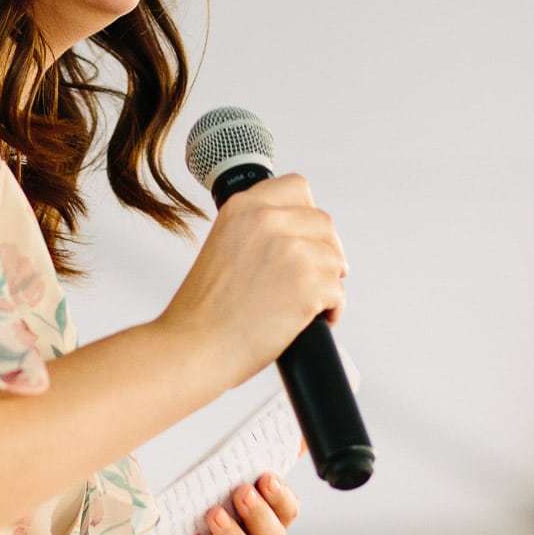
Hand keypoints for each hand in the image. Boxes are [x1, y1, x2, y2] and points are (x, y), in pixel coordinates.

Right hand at [161, 174, 347, 382]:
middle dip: (322, 251)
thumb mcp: (222, 246)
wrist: (194, 347)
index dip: (306, 214)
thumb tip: (296, 234)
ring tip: (303, 303)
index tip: (304, 236)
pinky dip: (329, 311)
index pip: (297, 187)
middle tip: (309, 276)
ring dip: (326, 282)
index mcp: (242, 207)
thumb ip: (255, 230)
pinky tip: (305, 321)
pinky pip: (339, 293)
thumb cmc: (203, 310)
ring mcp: (291, 251)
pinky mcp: (308, 284)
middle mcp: (267, 221)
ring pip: (335, 259)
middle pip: (323, 223)